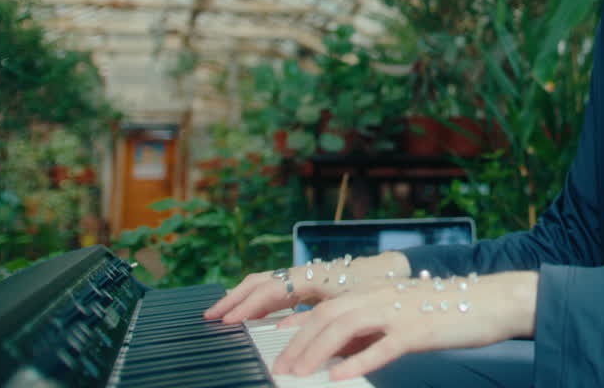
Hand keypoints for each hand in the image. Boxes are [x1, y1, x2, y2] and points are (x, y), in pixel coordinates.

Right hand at [204, 251, 410, 323]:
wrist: (393, 269)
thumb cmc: (375, 288)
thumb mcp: (350, 308)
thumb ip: (318, 321)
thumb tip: (283, 333)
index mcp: (312, 275)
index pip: (269, 289)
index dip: (246, 305)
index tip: (227, 321)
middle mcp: (304, 272)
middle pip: (260, 282)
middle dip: (234, 298)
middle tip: (210, 316)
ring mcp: (305, 275)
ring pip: (266, 284)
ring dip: (243, 299)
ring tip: (222, 315)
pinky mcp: (308, 282)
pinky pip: (277, 289)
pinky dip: (259, 300)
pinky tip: (251, 315)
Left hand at [272, 270, 538, 380]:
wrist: (492, 300)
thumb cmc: (448, 310)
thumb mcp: (402, 318)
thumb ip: (370, 331)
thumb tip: (337, 352)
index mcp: (377, 292)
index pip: (327, 305)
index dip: (297, 323)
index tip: (271, 339)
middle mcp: (382, 297)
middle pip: (328, 316)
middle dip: (297, 343)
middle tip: (278, 368)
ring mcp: (399, 313)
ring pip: (345, 327)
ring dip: (316, 351)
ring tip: (297, 373)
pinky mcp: (419, 330)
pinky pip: (382, 347)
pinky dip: (356, 361)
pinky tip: (338, 376)